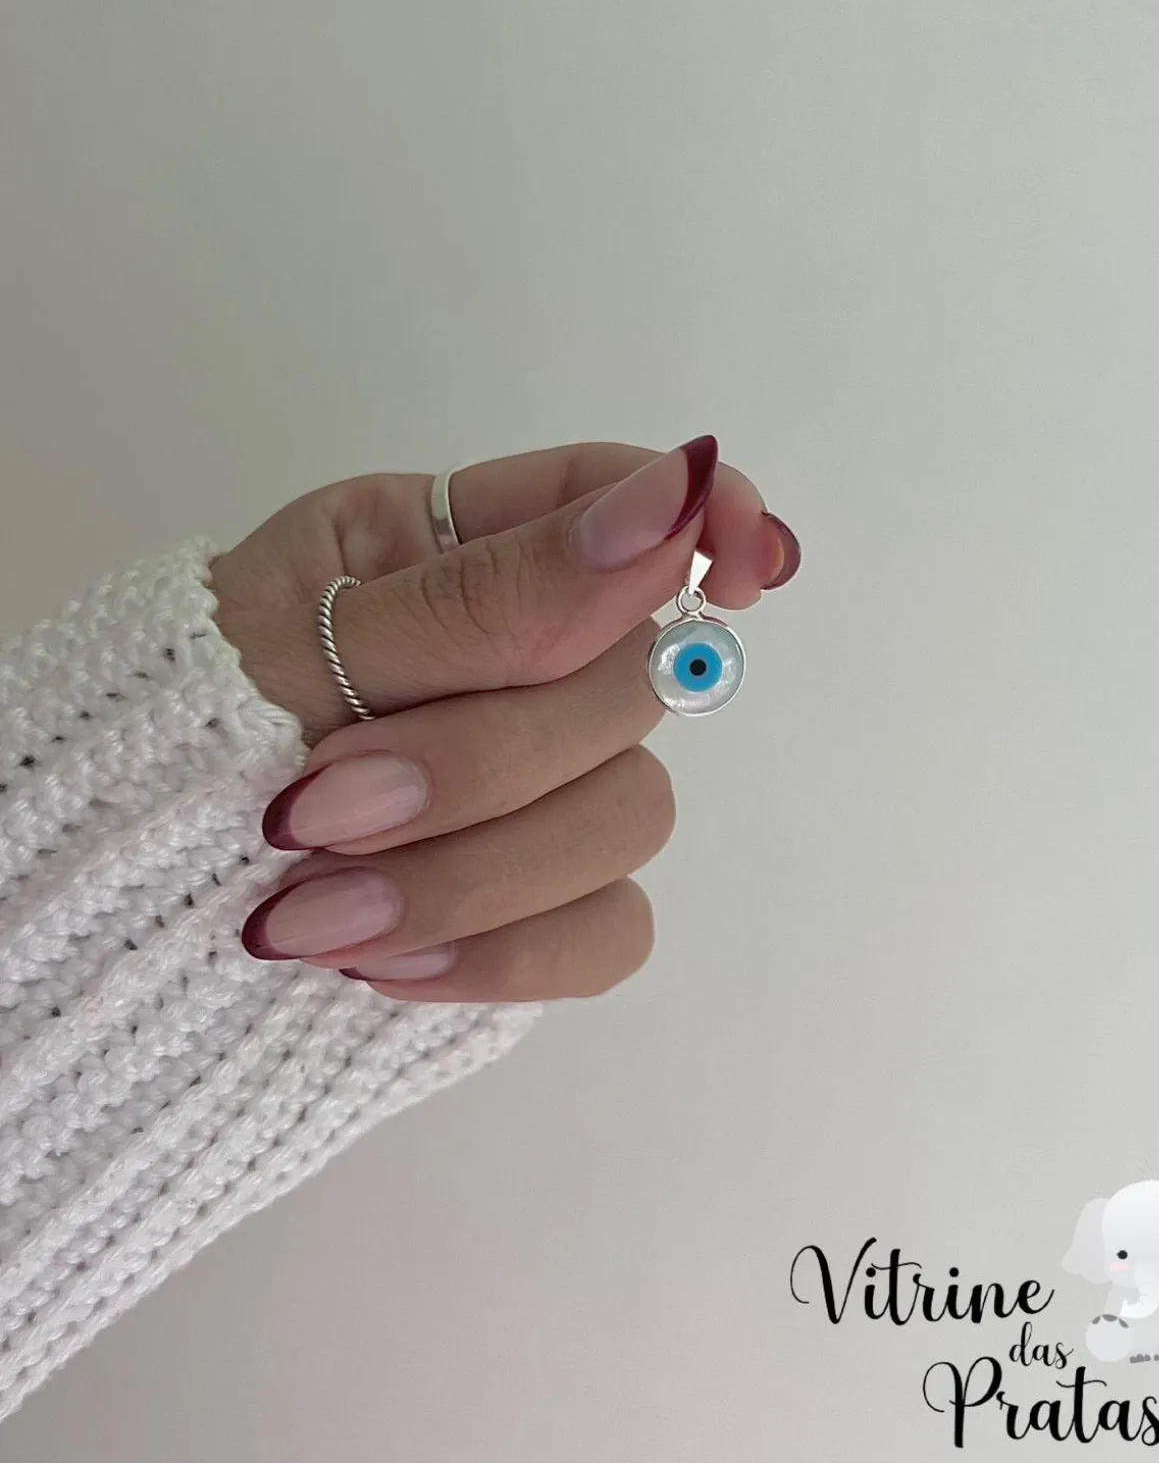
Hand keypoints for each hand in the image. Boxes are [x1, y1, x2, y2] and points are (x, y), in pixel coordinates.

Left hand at [210, 438, 799, 1002]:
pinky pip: (607, 934)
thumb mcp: (293, 642)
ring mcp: (539, 788)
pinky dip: (502, 954)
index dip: (712, 520)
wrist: (108, 898)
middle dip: (487, 760)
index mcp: (454, 548)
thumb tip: (680, 503)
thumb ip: (490, 594)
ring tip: (312, 911)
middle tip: (322, 806)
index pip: (627, 500)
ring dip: (472, 872)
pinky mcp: (536, 906)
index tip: (746, 572)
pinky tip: (382, 962)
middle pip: (636, 682)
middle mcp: (521, 658)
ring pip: (632, 817)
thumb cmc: (172, 731)